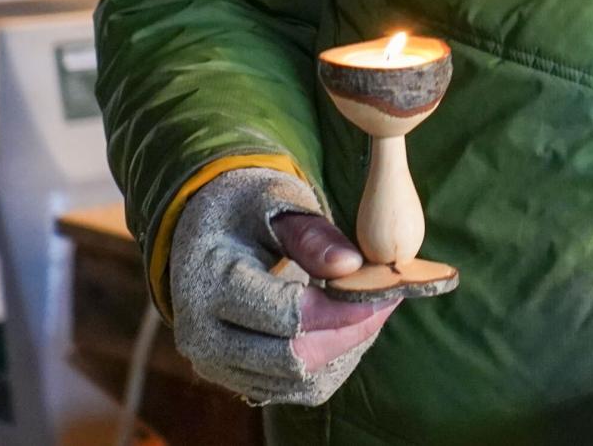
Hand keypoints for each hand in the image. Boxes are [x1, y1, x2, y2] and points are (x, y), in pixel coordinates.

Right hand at [168, 167, 398, 405]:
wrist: (203, 234)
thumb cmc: (244, 211)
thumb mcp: (275, 204)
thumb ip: (312, 235)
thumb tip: (352, 266)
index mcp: (210, 283)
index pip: (287, 315)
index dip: (344, 309)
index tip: (386, 288)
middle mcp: (203, 335)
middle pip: (294, 358)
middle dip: (350, 331)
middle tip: (388, 298)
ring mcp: (216, 364)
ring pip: (298, 380)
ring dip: (344, 348)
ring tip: (369, 306)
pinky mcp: (236, 378)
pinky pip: (295, 387)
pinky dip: (329, 361)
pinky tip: (346, 325)